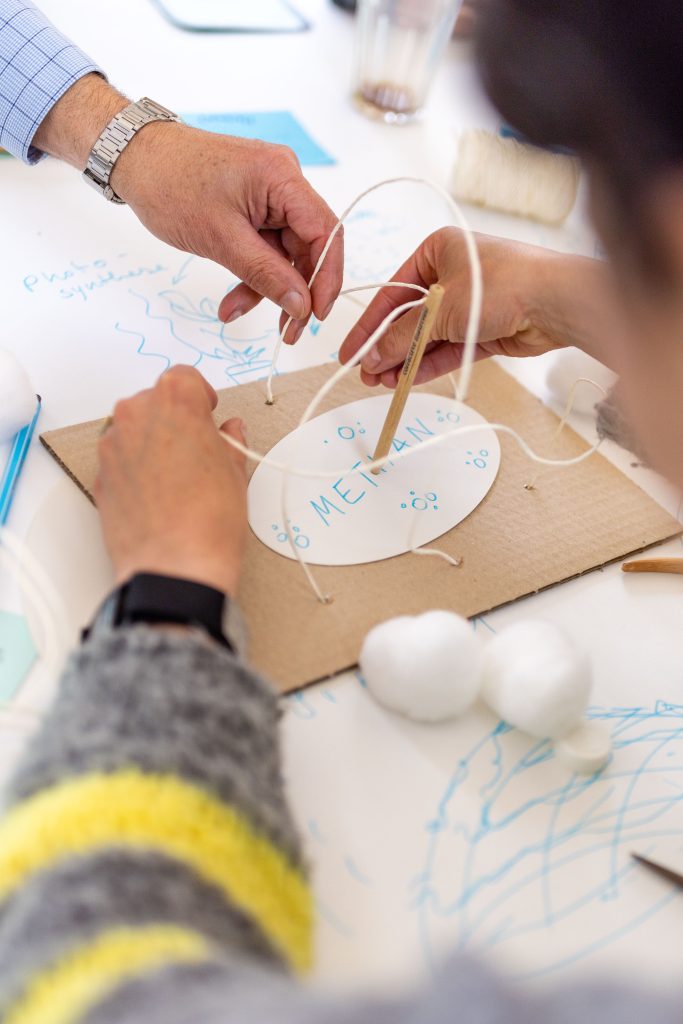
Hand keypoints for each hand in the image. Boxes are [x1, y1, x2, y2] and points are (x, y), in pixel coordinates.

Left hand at [34, 75, 342, 343]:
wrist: (134, 159)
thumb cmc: (170, 184)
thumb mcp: (221, 239)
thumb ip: (267, 274)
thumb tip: (302, 305)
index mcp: (282, 177)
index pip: (325, 232)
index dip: (327, 277)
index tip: (317, 314)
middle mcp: (284, 181)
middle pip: (308, 246)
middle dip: (294, 291)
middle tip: (287, 332)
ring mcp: (269, 194)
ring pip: (284, 253)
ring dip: (266, 288)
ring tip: (235, 312)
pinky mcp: (254, 205)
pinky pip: (265, 247)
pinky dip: (251, 273)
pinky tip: (231, 299)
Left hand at [95, 366, 247, 597]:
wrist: (175, 566)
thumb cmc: (210, 518)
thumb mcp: (235, 472)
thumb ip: (229, 442)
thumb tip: (228, 433)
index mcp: (175, 402)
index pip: (184, 376)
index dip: (200, 396)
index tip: (209, 414)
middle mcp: (136, 414)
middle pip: (155, 400)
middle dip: (174, 418)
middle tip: (197, 449)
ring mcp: (112, 445)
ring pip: (134, 428)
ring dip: (152, 441)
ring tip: (176, 476)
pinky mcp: (99, 475)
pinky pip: (120, 458)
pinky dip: (135, 466)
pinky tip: (157, 494)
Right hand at [339, 228, 612, 387]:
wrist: (556, 302)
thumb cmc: (504, 285)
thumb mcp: (442, 309)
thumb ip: (403, 336)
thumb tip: (373, 356)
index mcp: (437, 250)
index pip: (392, 293)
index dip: (368, 326)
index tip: (350, 352)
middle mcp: (451, 274)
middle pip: (408, 317)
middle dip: (387, 348)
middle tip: (366, 374)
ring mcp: (469, 302)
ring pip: (428, 336)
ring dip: (405, 360)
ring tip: (384, 383)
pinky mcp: (484, 328)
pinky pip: (448, 348)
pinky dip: (428, 363)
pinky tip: (407, 379)